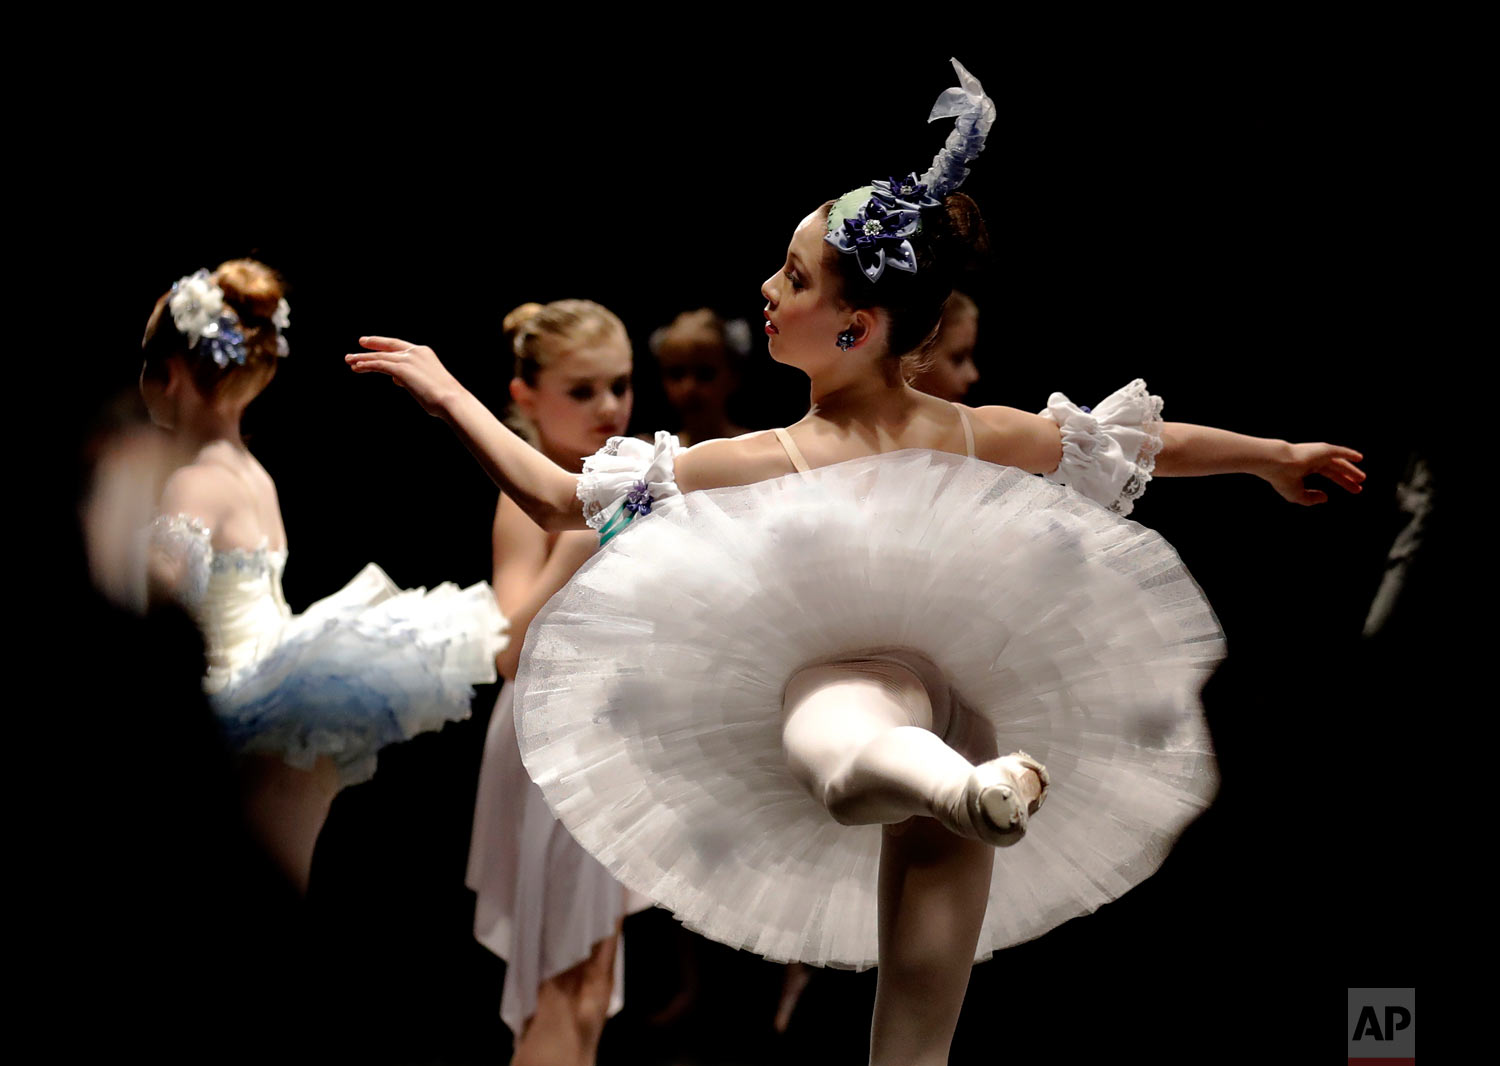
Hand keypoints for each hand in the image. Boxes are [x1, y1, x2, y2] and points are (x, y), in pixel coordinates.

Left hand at [345, 336, 463, 416]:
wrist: (450, 400)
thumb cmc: (443, 397)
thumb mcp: (425, 384)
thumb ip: (409, 379)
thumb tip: (396, 380)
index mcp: (423, 352)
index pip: (400, 346)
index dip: (384, 344)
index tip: (373, 344)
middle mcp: (415, 352)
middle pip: (387, 347)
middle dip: (372, 345)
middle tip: (360, 343)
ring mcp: (407, 359)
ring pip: (380, 357)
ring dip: (363, 358)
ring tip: (349, 360)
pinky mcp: (401, 369)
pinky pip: (379, 365)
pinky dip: (367, 365)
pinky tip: (357, 367)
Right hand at [1262, 442, 1365, 504]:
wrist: (1276, 463)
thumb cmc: (1282, 478)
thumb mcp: (1297, 495)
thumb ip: (1311, 498)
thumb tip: (1326, 498)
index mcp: (1306, 467)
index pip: (1329, 473)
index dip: (1341, 481)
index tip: (1352, 489)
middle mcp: (1314, 459)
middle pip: (1336, 468)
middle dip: (1347, 477)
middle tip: (1359, 484)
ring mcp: (1318, 454)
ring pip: (1339, 461)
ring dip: (1351, 469)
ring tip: (1362, 478)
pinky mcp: (1322, 449)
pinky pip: (1339, 451)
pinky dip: (1349, 454)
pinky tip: (1360, 458)